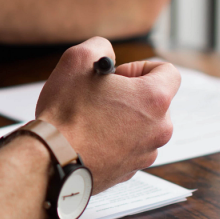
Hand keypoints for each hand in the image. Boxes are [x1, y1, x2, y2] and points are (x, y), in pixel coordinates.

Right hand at [36, 37, 179, 192]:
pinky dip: (113, 142)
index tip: (118, 76)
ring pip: (141, 127)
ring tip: (91, 120)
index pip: (168, 72)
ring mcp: (146, 153)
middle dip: (130, 96)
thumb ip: (100, 47)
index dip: (140, 68)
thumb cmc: (65, 113)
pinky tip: (88, 139)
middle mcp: (159, 129)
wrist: (51, 160)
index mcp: (154, 99)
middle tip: (101, 97)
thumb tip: (106, 54)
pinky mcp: (129, 171)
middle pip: (155, 102)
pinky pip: (128, 148)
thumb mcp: (77, 60)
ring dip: (122, 119)